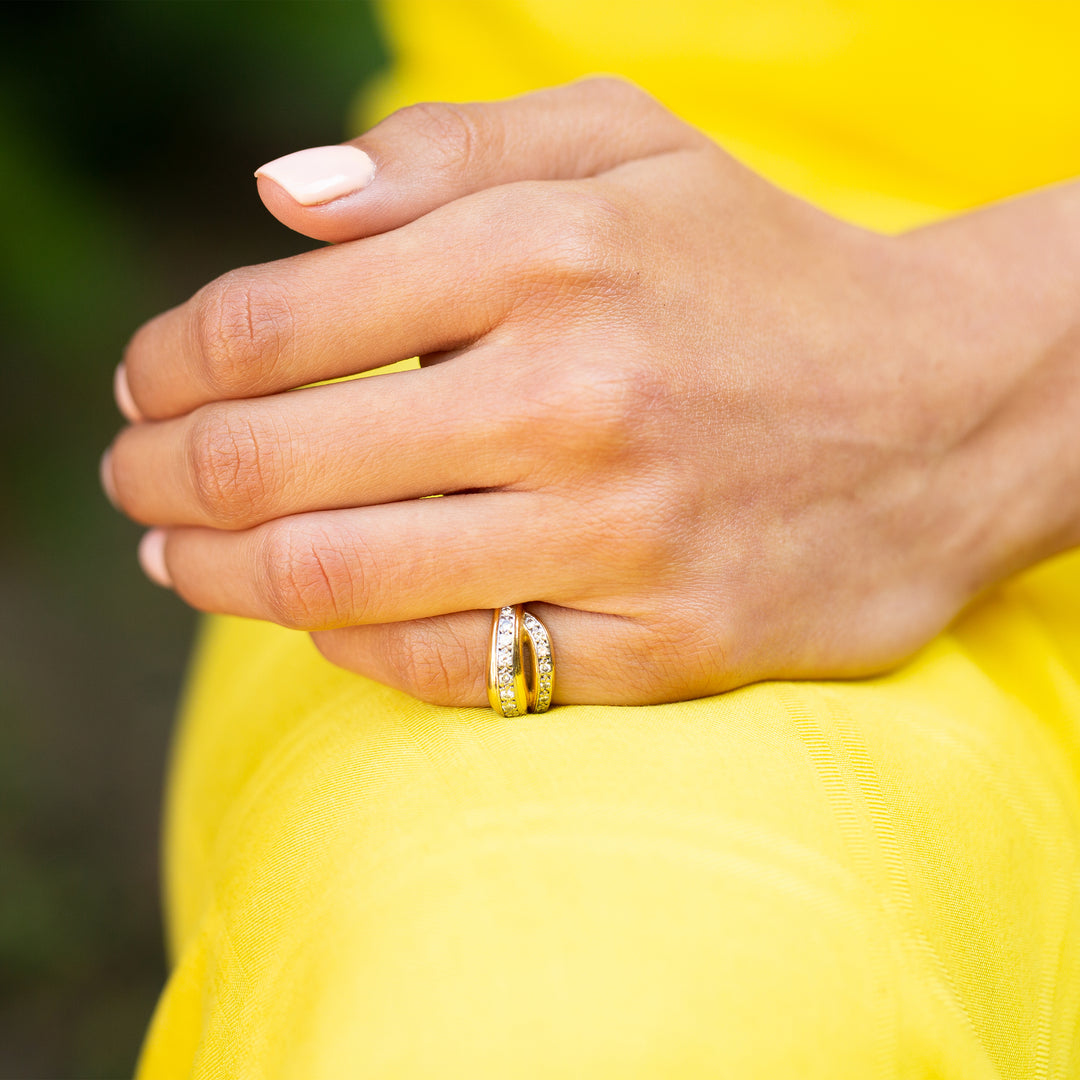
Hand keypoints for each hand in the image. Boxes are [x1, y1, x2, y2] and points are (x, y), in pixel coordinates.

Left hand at [101, 78, 1079, 704]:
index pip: (279, 321)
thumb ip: (449, 154)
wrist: (952, 408)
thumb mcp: (636, 147)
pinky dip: (353, 647)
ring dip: (220, 572)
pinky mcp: (667, 646)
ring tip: (179, 555)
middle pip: (280, 463)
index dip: (173, 358)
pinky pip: (457, 666)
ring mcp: (625, 537)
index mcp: (557, 256)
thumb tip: (278, 201)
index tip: (145, 380)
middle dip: (162, 474)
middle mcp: (582, 399)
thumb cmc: (769, 273)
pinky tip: (320, 619)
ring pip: (343, 579)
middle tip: (130, 478)